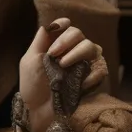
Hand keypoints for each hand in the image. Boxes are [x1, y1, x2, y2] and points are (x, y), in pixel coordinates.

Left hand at [19, 16, 100, 131]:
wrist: (38, 109)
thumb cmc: (32, 85)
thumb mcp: (30, 60)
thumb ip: (41, 40)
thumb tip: (54, 22)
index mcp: (56, 45)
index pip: (66, 27)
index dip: (63, 25)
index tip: (60, 27)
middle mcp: (71, 52)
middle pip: (79, 34)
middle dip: (67, 40)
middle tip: (53, 54)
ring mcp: (83, 65)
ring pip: (92, 47)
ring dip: (78, 53)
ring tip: (63, 65)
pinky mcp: (92, 79)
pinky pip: (101, 69)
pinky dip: (91, 73)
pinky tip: (78, 81)